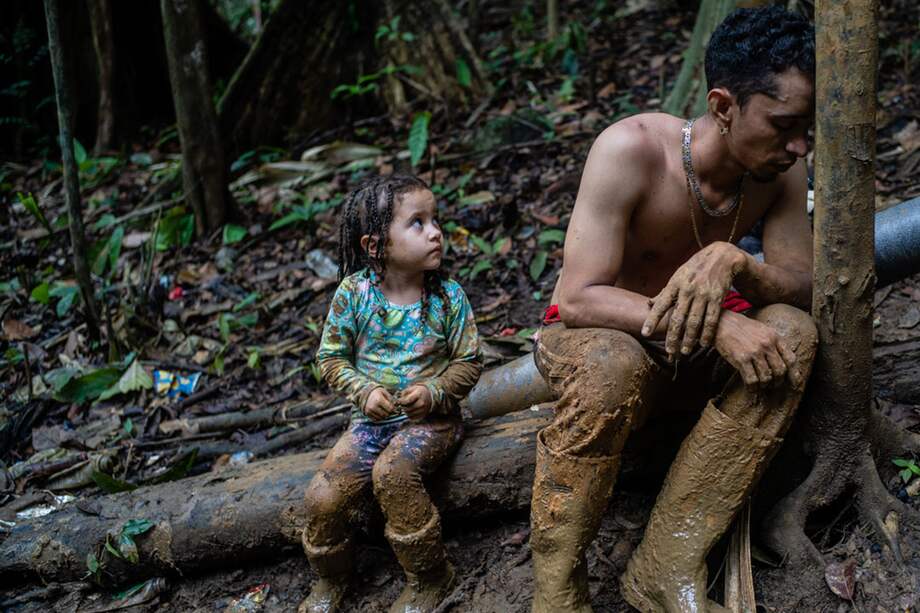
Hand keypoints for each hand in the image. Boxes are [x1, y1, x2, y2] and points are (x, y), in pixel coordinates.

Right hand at [364, 387, 395, 420]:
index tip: (393, 407)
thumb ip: (391, 398)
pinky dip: (379, 417)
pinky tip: (379, 412)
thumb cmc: (377, 392)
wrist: (365, 393)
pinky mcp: (367, 414)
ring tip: (384, 409)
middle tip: (388, 408)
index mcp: (379, 400)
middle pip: (386, 414)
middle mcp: (374, 406)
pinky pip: (376, 419)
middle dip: (389, 412)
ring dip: (384, 415)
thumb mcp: (384, 392)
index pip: (390, 409)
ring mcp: (370, 411)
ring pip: (382, 418)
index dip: (393, 408)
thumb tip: (396, 405)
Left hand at [397, 385, 432, 420]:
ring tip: (406, 407)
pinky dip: (409, 415)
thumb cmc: (418, 392)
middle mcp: (422, 403)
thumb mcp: (411, 388)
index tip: (399, 401)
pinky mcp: (423, 415)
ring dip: (406, 412)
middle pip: (408, 409)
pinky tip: (410, 411)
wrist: (429, 396)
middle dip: (403, 407)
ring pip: (409, 414)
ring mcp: (423, 410)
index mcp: (419, 394)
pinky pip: (412, 418)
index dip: (401, 402)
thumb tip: (397, 401)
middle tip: (402, 405)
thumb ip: (403, 393)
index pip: (408, 400)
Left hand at [642, 242, 746, 357]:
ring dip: (689, 338)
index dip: (652, 320)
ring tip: (685, 351)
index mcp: (675, 284)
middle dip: (673, 336)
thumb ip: (665, 292)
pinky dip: (707, 332)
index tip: (645, 333)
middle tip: (669, 351)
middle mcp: (688, 289)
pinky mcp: (718, 297)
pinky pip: (712, 319)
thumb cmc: (695, 269)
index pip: (661, 305)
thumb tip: (649, 304)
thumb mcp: (677, 276)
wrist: (721, 256)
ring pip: (694, 321)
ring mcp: (703, 294)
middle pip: (678, 317)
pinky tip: (704, 343)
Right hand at [713, 311, 802, 388]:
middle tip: (773, 385)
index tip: (794, 383)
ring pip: (767, 378)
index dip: (794, 374)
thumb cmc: (741, 328)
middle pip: (780, 371)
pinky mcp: (741, 359)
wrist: (721, 323)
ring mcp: (754, 352)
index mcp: (774, 337)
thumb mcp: (762, 329)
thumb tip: (782, 360)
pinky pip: (752, 380)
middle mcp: (767, 344)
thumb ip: (773, 342)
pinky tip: (750, 388)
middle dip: (778, 382)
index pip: (791, 359)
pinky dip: (752, 388)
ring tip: (760, 387)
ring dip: (764, 386)